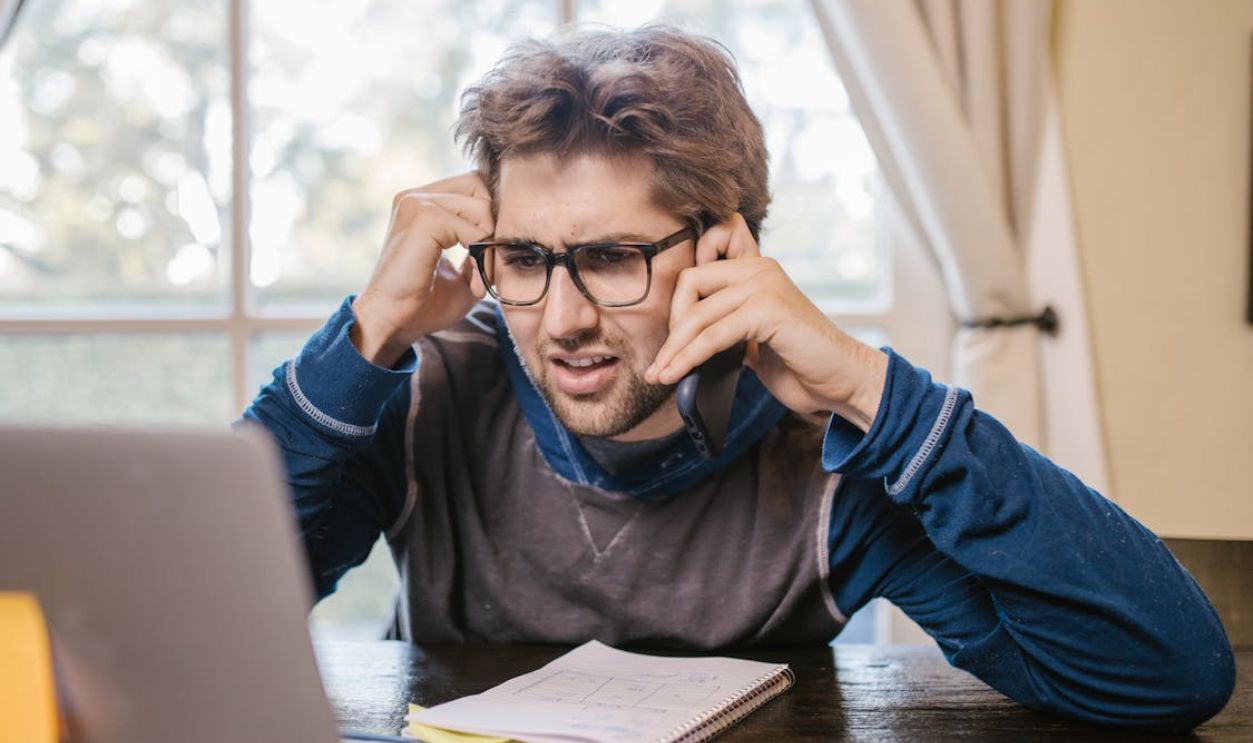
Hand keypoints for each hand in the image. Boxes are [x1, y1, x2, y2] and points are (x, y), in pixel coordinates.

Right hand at [350, 172, 492, 366]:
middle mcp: (416, 196)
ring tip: (481, 280)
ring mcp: (417, 203)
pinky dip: (481, 258)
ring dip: (489, 248)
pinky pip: (473, 229)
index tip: (490, 258)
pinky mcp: (423, 218)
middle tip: (489, 266)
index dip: (491, 217)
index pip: (474, 185)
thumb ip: (480, 246)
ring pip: (481, 207)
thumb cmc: (424, 303)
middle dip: (494, 225)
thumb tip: (504, 232)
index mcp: (422, 203)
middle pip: (480, 185)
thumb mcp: (462, 271)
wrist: (394, 324)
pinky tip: (473, 285)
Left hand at [643, 214, 887, 431]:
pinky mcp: (768, 309)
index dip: (679, 298)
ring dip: (673, 349)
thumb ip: (726, 328)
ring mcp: (764, 285)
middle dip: (671, 327)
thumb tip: (680, 345)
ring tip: (660, 376)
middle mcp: (759, 269)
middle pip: (689, 283)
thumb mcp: (754, 339)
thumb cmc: (801, 364)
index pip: (700, 263)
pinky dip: (690, 356)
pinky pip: (713, 333)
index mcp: (756, 270)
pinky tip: (677, 375)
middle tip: (661, 362)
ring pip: (697, 313)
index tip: (671, 337)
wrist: (843, 381)